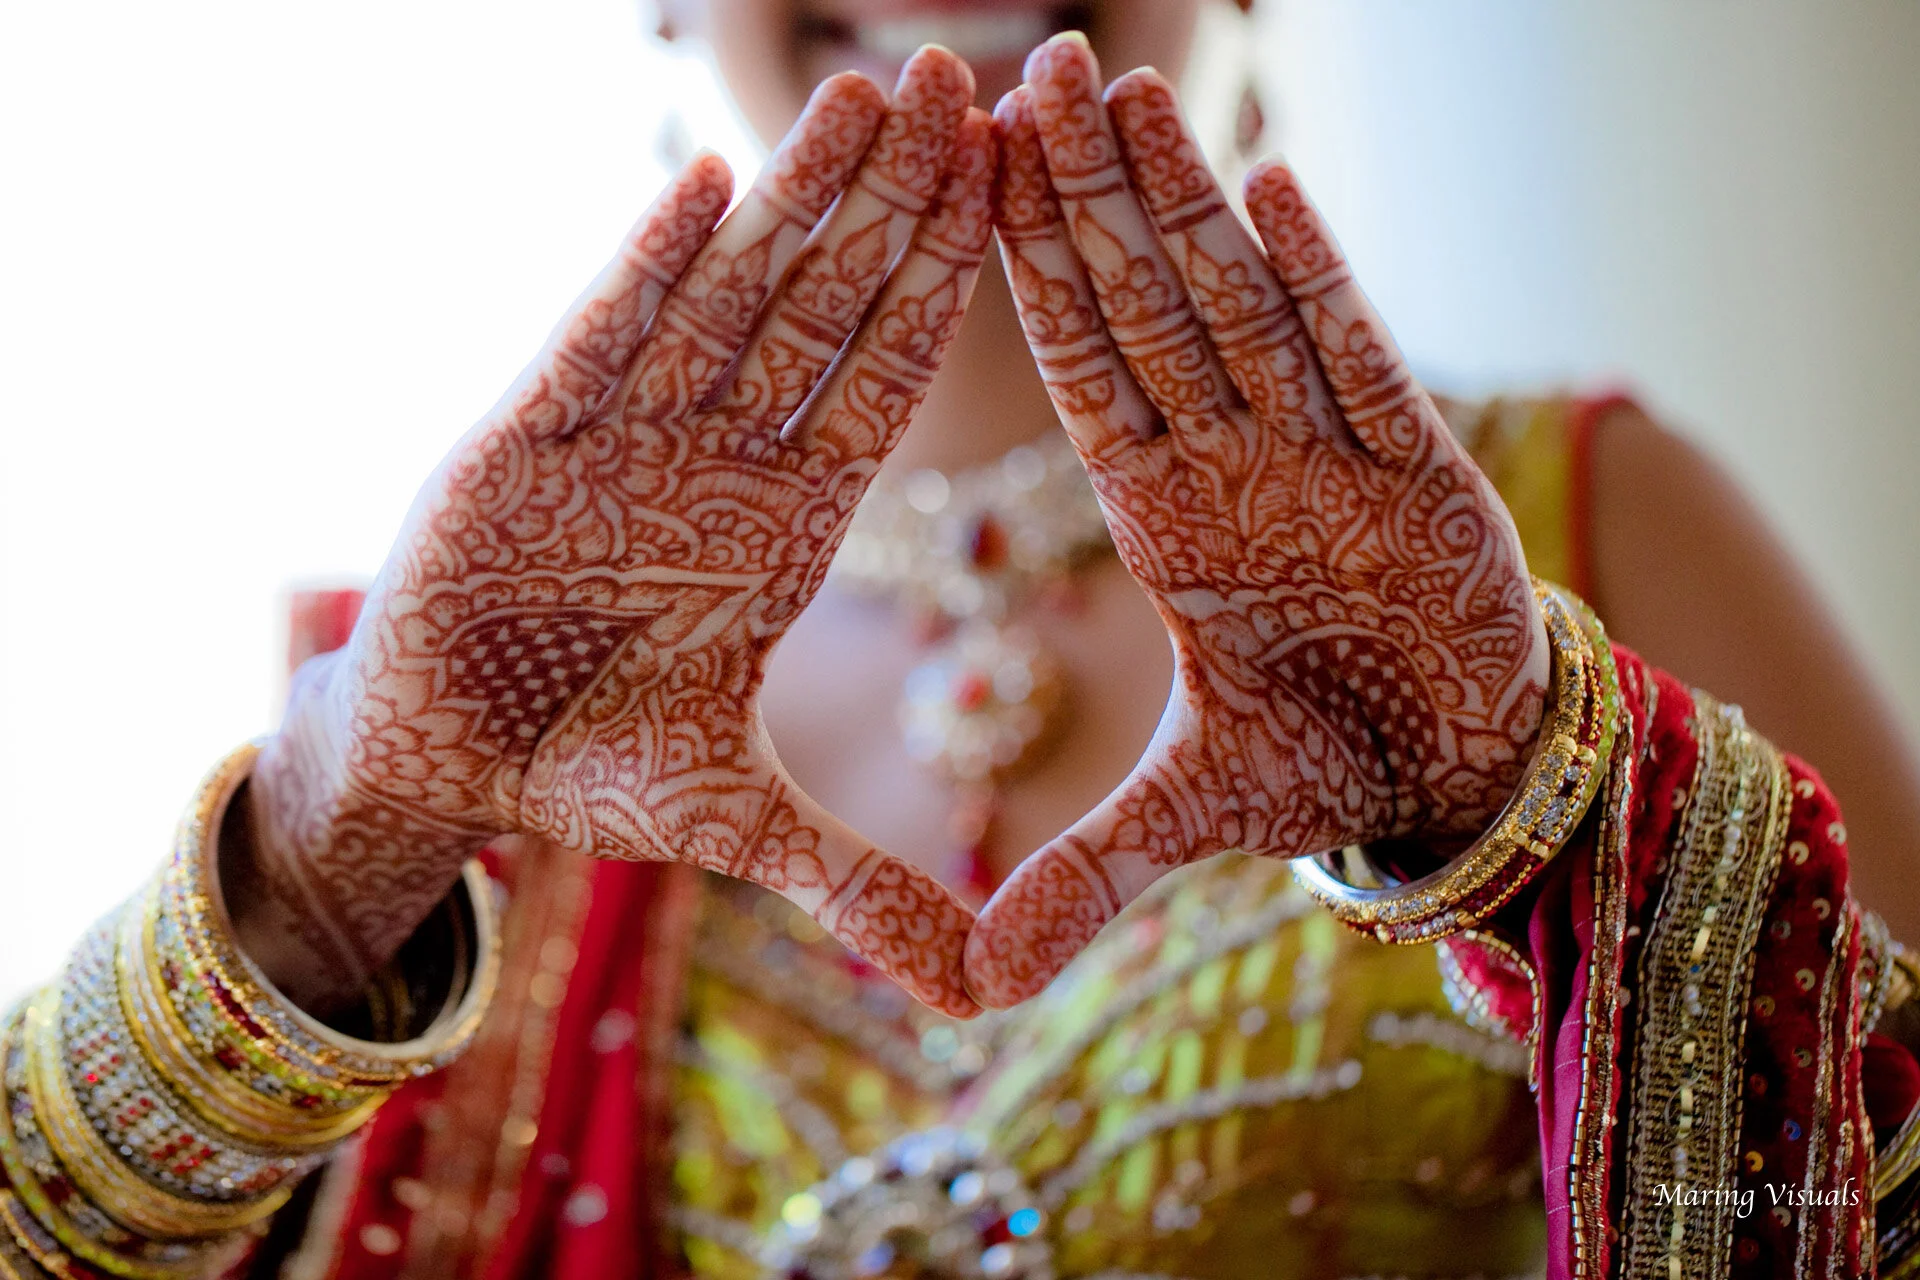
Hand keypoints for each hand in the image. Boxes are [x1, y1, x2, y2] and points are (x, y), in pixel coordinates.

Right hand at [247, 50, 993, 1016]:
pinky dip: (654, 272)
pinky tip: (714, 185)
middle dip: (898, 202)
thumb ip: (855, 879)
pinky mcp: (521, 446)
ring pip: (727, 300)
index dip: (951, 289)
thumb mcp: (738, 825)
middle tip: (972, 80)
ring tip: (873, 95)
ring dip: (800, 201)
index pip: (886, 386)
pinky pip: (598, 344)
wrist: (444, 763)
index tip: (1016, 192)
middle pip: (826, 310)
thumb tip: (976, 989)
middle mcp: (716, 465)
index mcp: (783, 528)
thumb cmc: (587, 773)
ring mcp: (622, 443)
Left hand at [963, 36, 1549, 1006]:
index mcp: (1162, 519)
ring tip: (1115, 92)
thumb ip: (1084, 875)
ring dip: (1177, 202)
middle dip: (1078, 198)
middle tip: (1016, 76)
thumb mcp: (1188, 822)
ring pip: (1237, 306)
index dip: (1018, 277)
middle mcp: (1230, 466)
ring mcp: (1321, 454)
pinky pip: (1357, 359)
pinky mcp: (1416, 468)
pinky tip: (1266, 185)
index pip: (1077, 375)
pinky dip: (1316, 278)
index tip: (956, 181)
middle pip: (1141, 308)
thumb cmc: (1325, 763)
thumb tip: (970, 987)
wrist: (1462, 768)